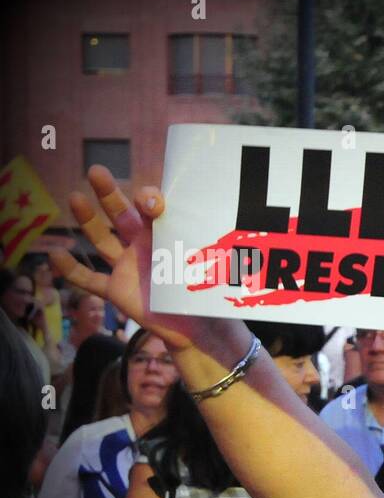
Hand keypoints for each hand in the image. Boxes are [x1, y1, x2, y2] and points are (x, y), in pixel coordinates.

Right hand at [48, 166, 206, 351]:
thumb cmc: (206, 292)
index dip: (150, 200)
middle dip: (109, 193)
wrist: (198, 327)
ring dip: (88, 220)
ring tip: (74, 197)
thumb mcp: (207, 265)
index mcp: (167, 235)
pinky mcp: (116, 290)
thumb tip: (215, 238)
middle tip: (96, 171)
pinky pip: (90, 280)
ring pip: (102, 240)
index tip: (152, 204)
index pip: (154, 209)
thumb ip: (205, 245)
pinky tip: (54, 255)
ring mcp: (127, 267)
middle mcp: (143, 246)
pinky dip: (71, 270)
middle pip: (122, 214)